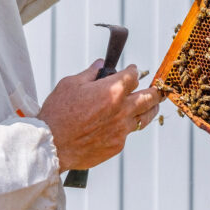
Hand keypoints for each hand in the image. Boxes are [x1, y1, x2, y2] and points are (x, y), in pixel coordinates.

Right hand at [39, 61, 160, 171]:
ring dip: (151, 109)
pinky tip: (125, 123)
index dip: (133, 71)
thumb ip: (90, 73)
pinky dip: (128, 126)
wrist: (52, 145)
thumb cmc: (58, 113)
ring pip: (145, 117)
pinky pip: (128, 133)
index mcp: (112, 91)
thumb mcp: (70, 84)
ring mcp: (122, 129)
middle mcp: (122, 109)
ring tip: (153, 105)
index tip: (133, 70)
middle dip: (154, 90)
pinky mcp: (117, 145)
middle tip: (157, 88)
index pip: (133, 76)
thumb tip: (100, 64)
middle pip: (149, 97)